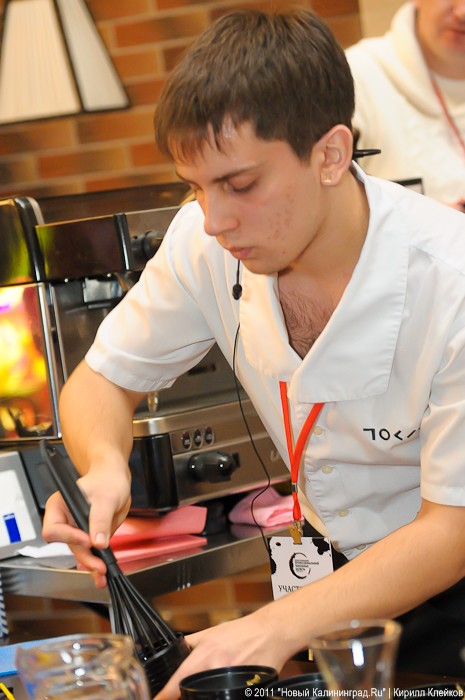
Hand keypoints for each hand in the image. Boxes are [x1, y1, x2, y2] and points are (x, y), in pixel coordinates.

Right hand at [42, 465, 130, 586]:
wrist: (116, 480)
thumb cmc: (106, 480)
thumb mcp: (105, 497)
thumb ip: (100, 519)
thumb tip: (98, 541)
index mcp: (60, 507)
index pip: (54, 529)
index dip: (69, 536)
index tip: (88, 539)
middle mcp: (66, 520)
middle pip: (68, 545)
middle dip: (84, 556)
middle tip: (99, 564)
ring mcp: (78, 530)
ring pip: (80, 552)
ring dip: (91, 564)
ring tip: (102, 571)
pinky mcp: (91, 536)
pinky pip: (91, 553)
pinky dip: (96, 563)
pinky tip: (101, 572)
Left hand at [155, 609, 290, 699]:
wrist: (271, 632)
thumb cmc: (243, 632)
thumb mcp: (211, 632)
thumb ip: (191, 644)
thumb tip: (174, 653)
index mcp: (206, 653)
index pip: (177, 682)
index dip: (164, 695)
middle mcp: (216, 667)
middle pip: (192, 691)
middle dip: (187, 693)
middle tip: (188, 690)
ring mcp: (231, 681)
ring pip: (209, 695)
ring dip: (204, 693)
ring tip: (211, 683)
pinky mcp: (245, 690)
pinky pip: (228, 697)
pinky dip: (223, 694)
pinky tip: (226, 687)